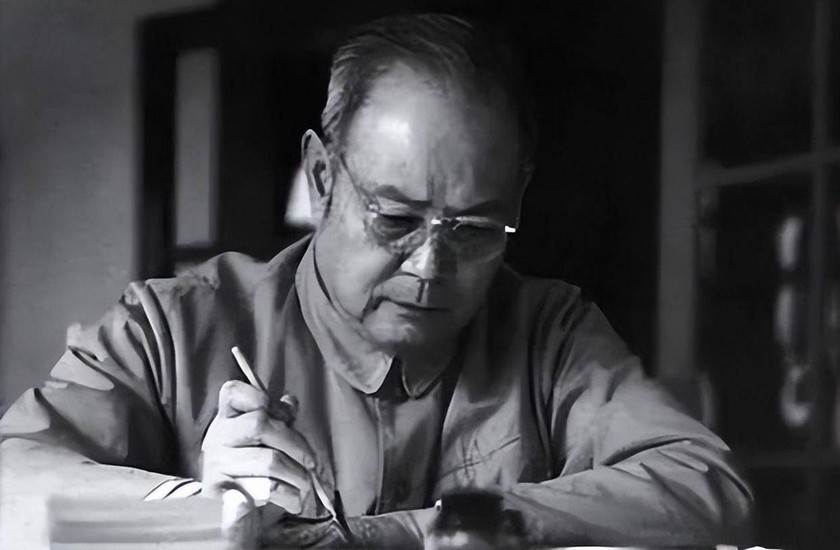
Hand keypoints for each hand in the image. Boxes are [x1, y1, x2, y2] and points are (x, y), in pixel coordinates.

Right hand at [201, 380, 317, 514]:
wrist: (223, 504)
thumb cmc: (248, 461)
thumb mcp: (260, 435)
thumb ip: (276, 416)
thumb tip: (291, 401)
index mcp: (225, 416)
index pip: (233, 392)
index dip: (261, 398)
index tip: (285, 418)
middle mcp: (216, 436)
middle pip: (259, 424)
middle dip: (293, 443)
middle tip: (310, 461)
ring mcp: (215, 463)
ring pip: (267, 460)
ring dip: (296, 473)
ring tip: (306, 482)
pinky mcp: (219, 491)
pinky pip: (265, 488)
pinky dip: (286, 494)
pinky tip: (293, 498)